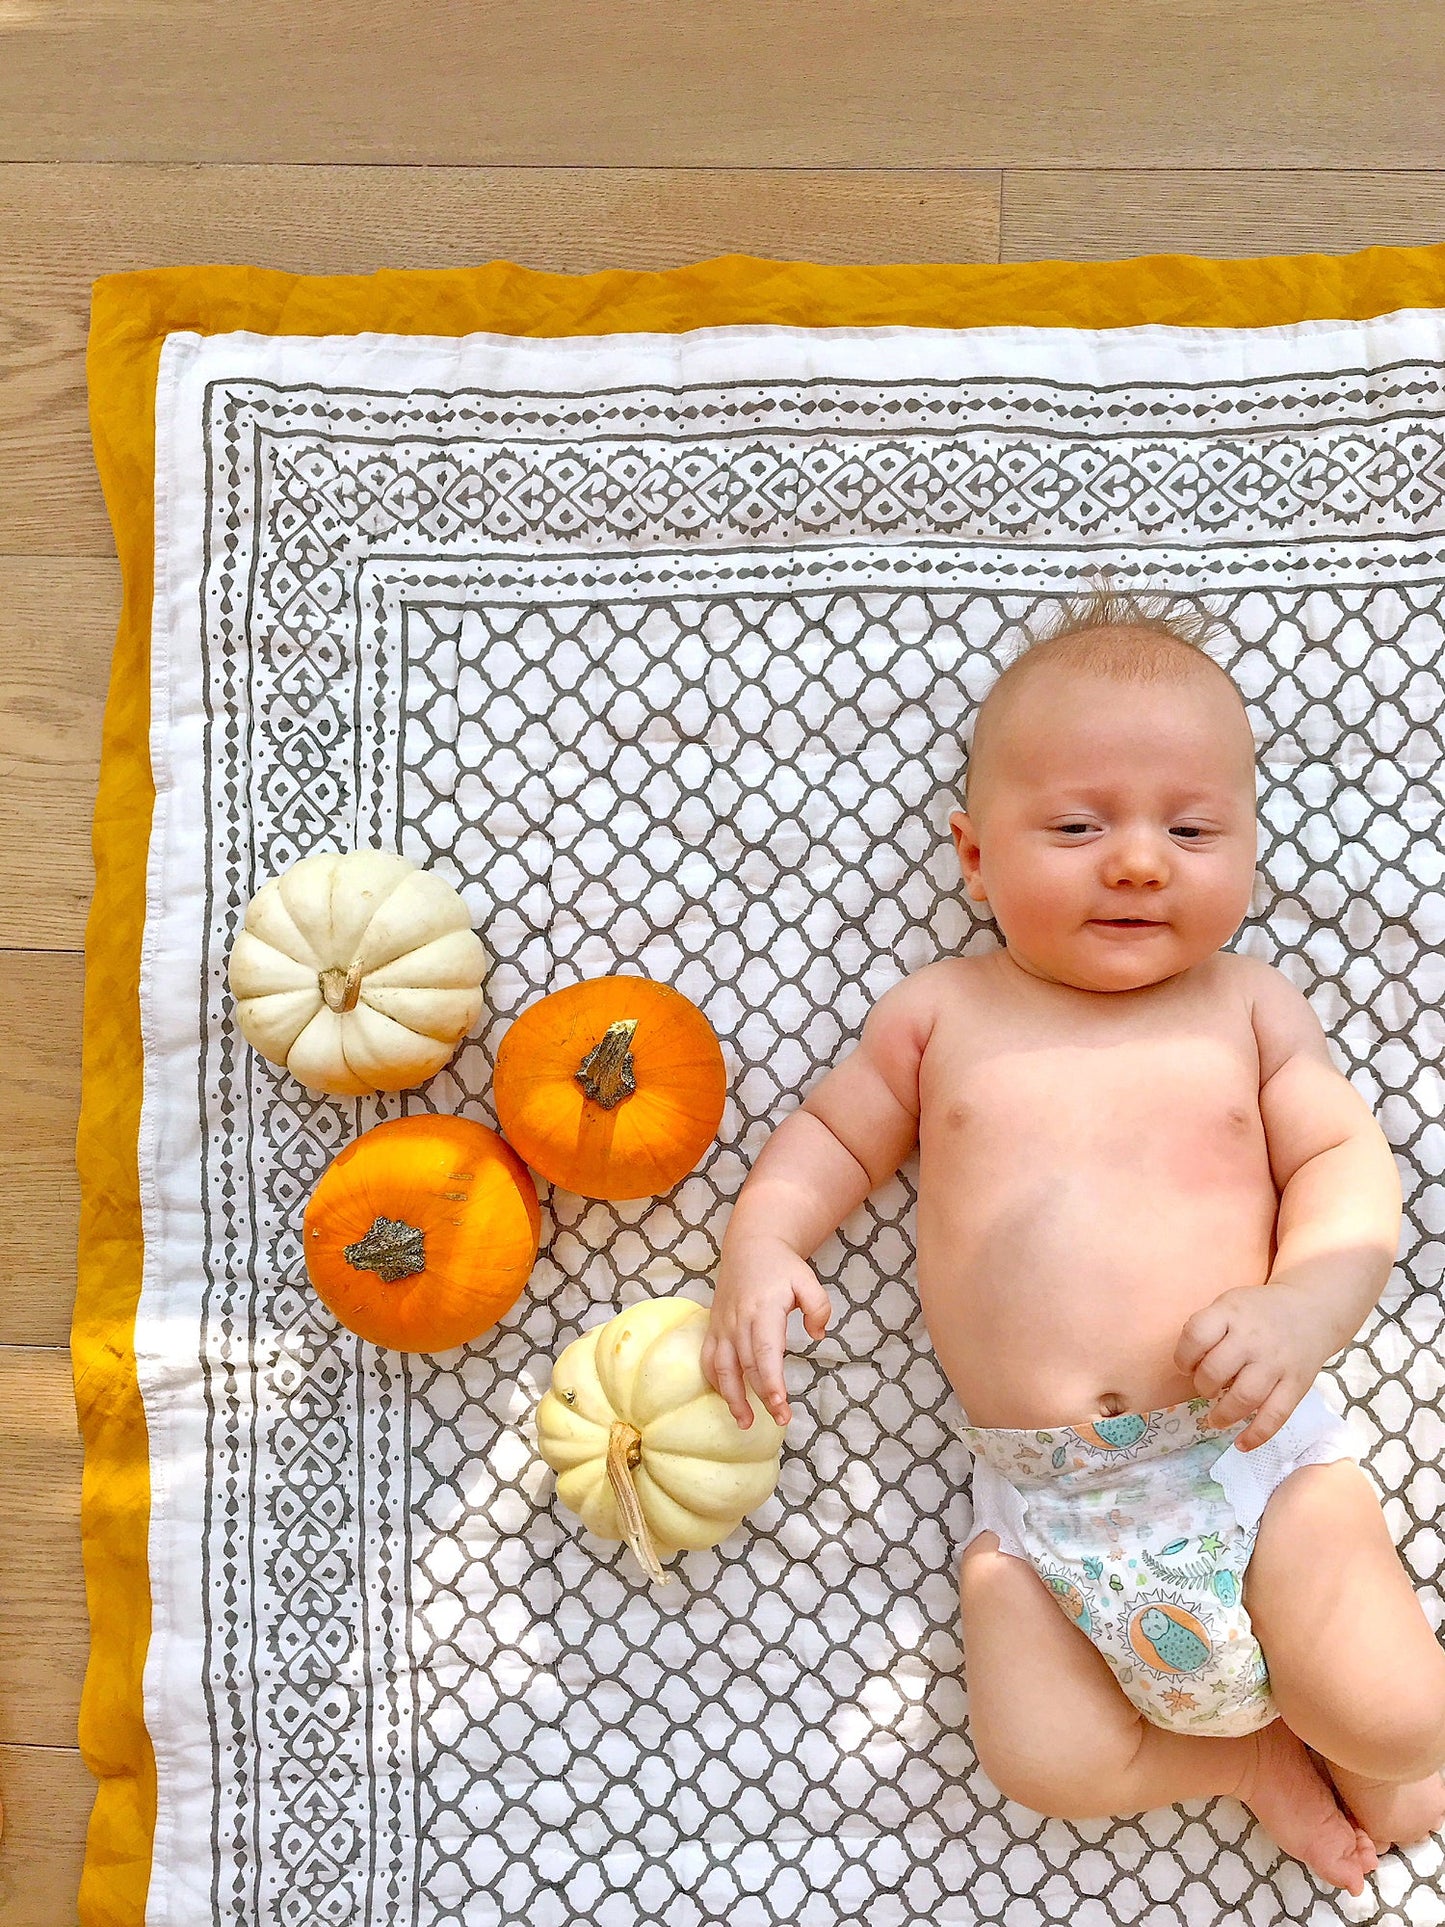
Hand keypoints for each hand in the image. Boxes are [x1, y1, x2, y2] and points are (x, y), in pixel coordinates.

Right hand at [701, 1236, 831, 1429]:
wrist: (750, 1247)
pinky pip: (709, 1359)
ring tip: (745, 1423)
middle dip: (762, 1396)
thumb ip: (818, 1307)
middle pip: (748, 1366)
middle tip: (781, 1420)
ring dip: (732, 1397)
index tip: (779, 1403)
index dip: (771, 1380)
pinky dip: (716, 1381)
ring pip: (723, 1368)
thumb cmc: (782, 1267)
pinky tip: (728, 1399)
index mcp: (763, 1310)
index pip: (766, 1352)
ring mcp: (723, 1326)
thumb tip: (817, 1335)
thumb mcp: (808, 1280)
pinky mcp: (714, 1328)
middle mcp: (739, 1321)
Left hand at [1174, 1284, 1328, 1449]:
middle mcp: (1254, 1338)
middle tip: (1206, 1388)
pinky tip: (1242, 1444)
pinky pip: (1276, 1416)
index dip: (1183, 1356)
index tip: (1186, 1366)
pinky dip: (1257, 1435)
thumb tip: (1188, 1366)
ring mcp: (1277, 1363)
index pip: (1197, 1335)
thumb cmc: (1258, 1312)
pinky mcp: (1297, 1385)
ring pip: (1245, 1397)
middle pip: (1216, 1370)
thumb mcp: (1229, 1304)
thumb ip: (1207, 1329)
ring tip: (1216, 1418)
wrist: (1310, 1309)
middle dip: (1203, 1386)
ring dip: (1223, 1414)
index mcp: (1232, 1313)